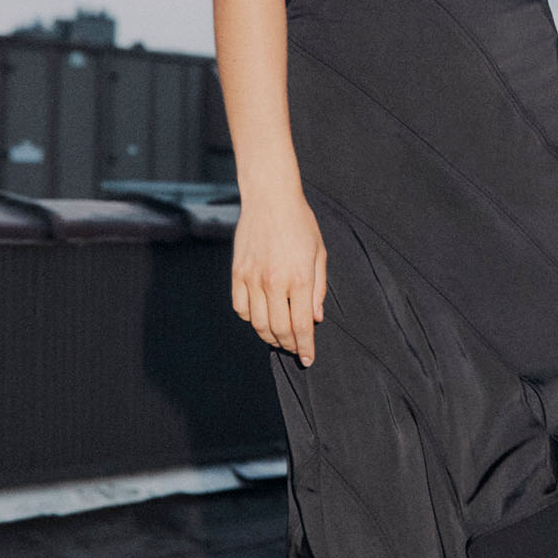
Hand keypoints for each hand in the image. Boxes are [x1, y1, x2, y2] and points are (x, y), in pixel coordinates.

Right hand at [231, 187, 326, 364]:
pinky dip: (250, 318)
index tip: (307, 359)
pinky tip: (260, 316)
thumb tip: (316, 318)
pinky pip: (240, 308)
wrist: (270, 199)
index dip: (305, 347)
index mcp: (299, 279)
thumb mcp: (319, 254)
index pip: (302, 326)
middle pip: (279, 329)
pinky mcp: (237, 274)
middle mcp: (274, 283)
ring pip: (257, 323)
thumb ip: (318, 289)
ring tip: (278, 337)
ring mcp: (252, 279)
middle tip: (294, 348)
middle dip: (289, 345)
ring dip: (269, 335)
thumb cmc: (300, 223)